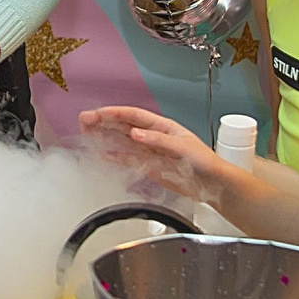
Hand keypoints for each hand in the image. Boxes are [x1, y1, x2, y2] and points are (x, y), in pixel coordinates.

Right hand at [80, 105, 224, 199]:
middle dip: (104, 122)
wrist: (213, 184)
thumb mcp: (182, 147)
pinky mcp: (149, 166)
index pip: (134, 116)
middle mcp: (154, 136)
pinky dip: (114, 156)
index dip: (114, 114)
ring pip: (122, 141)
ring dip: (105, 136)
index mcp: (163, 126)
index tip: (98, 114)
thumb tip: (136, 134)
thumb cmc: (205, 162)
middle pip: (124, 126)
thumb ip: (158, 140)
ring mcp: (150, 152)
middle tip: (84, 120)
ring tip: (87, 133)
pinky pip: (127, 159)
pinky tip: (102, 154)